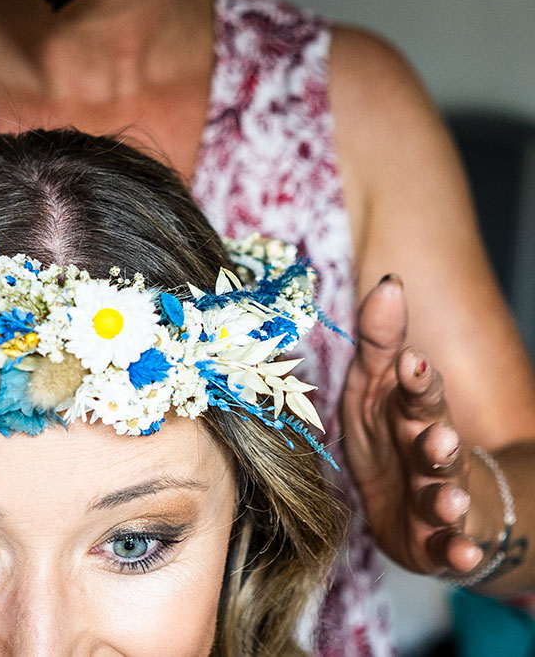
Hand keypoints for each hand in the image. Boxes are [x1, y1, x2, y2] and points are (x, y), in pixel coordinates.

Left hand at [341, 275, 483, 575]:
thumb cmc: (395, 438)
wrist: (421, 505)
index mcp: (414, 417)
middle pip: (437, 447)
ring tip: (450, 501)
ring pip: (446, 499)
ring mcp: (439, 501)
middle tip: (438, 438)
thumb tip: (390, 283)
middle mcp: (433, 458)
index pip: (417, 395)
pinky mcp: (435, 542)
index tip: (413, 363)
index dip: (415, 382)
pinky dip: (457, 552)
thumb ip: (380, 342)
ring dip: (449, 499)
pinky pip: (448, 550)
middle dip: (438, 442)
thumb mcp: (376, 389)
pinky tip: (461, 554)